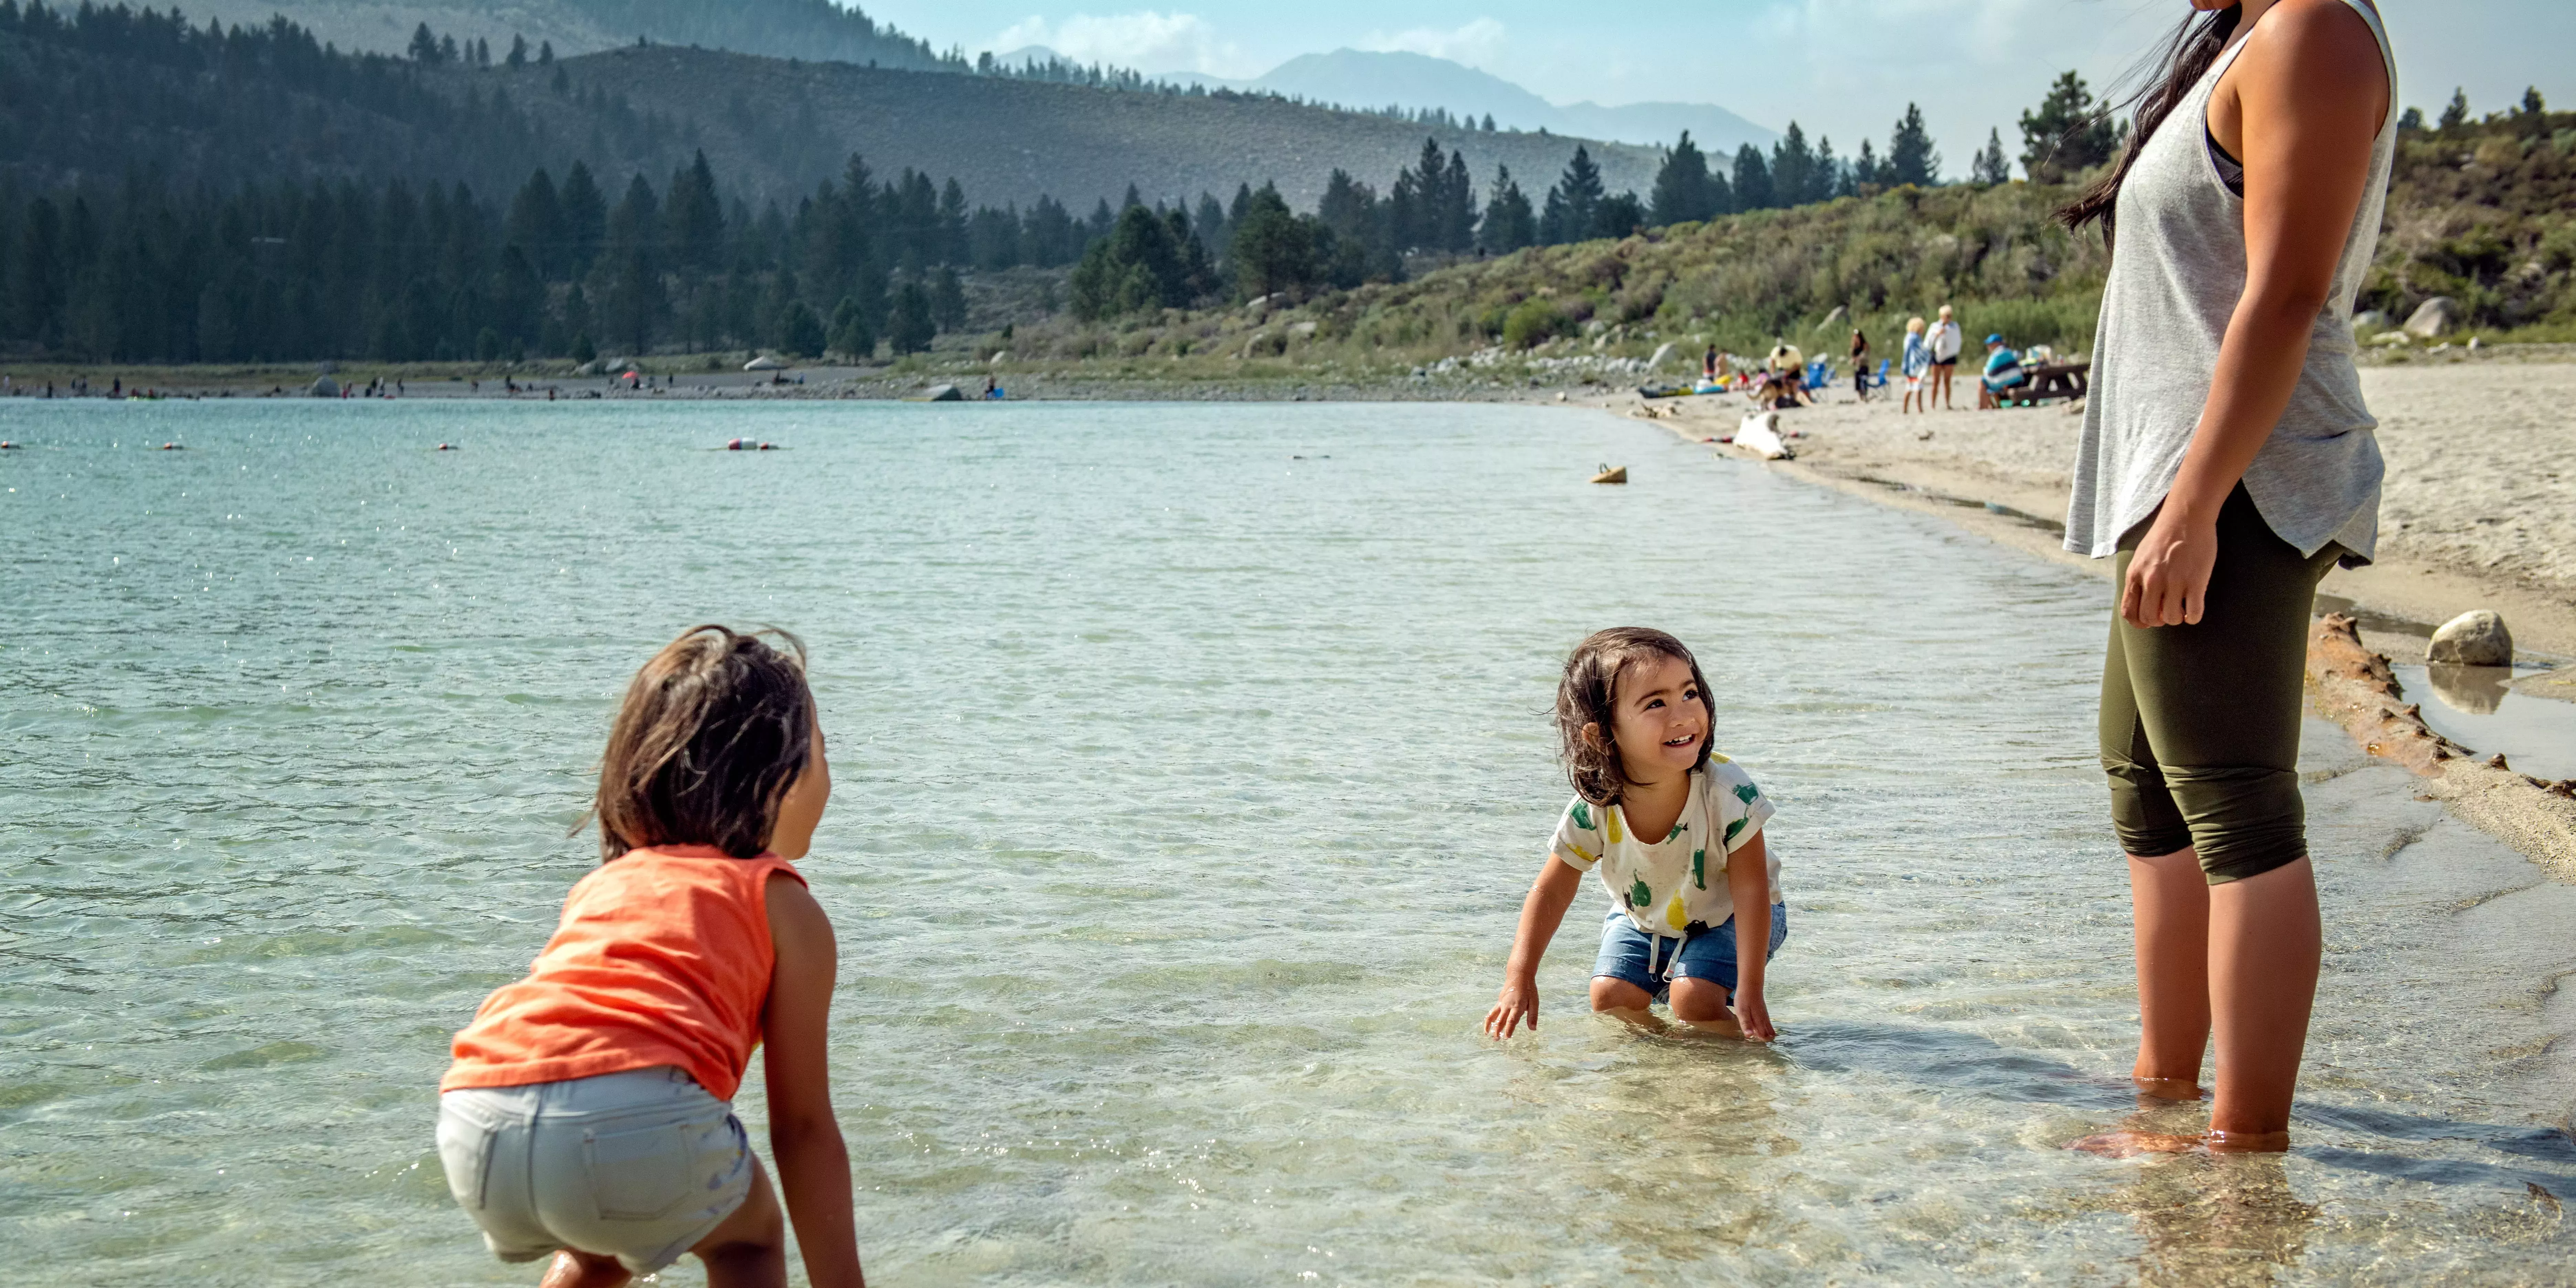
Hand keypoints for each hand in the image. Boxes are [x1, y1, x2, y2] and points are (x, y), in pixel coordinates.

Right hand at [1484, 977, 1538, 1038]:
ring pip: (1493, 1016)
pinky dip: (1489, 1019)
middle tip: (1496, 1040)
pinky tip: (1488, 1025)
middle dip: (1497, 1031)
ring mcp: (1502, 1003)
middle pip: (1500, 1020)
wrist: (1519, 975)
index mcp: (1517, 1006)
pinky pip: (1492, 1011)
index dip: (1508, 1029)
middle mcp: (1507, 1005)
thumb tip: (1533, 1029)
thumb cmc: (1529, 989)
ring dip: (1490, 1025)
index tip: (1506, 1037)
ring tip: (1487, 1034)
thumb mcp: (1534, 1002)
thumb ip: (1533, 1016)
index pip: (1511, 1021)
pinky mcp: (1499, 1001)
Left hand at [1731, 990, 1775, 1041]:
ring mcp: (1764, 1015)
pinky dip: (1767, 1027)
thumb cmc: (1744, 999)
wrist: (1750, 985)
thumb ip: (1746, 1024)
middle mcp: (1764, 1019)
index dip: (1762, 1041)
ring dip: (1767, 1033)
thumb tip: (1750, 1036)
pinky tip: (1763, 1027)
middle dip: (1766, 1039)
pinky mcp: (1763, 1011)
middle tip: (1761, 1043)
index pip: (1764, 1036)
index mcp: (1759, 1022)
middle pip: (1768, 1033)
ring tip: (1764, 1038)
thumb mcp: (1742, 1013)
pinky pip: (1767, 1022)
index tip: (1758, 1045)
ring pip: (1769, 1027)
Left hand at [2120, 510, 2219, 627]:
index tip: (2150, 620)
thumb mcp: (2140, 557)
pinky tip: (2193, 610)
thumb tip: (2140, 602)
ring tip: (2181, 608)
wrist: (2186, 516)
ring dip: (2177, 618)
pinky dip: (2193, 617)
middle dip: (2159, 621)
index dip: (2139, 622)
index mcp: (2135, 574)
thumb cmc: (2164, 537)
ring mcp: (2174, 581)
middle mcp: (2152, 579)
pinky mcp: (2196, 580)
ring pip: (2172, 618)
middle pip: (2150, 618)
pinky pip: (2193, 613)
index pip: (2129, 612)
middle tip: (2167, 611)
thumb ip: (2137, 579)